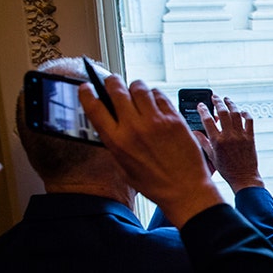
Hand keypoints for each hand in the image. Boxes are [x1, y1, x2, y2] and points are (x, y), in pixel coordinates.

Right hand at [78, 76, 221, 226]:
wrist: (185, 190)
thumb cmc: (155, 184)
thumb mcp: (124, 167)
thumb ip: (116, 143)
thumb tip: (111, 122)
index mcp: (117, 142)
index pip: (94, 108)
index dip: (87, 93)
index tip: (86, 87)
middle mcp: (134, 128)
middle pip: (117, 90)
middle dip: (112, 82)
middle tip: (113, 82)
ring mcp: (155, 122)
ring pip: (139, 87)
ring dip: (135, 86)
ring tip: (136, 92)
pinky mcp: (174, 119)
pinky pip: (160, 96)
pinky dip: (154, 95)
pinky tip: (155, 102)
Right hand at [197, 96, 264, 191]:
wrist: (244, 177)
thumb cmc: (227, 170)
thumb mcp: (212, 157)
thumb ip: (203, 142)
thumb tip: (194, 132)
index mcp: (217, 141)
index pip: (207, 120)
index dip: (203, 110)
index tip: (201, 105)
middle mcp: (229, 136)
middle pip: (223, 112)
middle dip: (217, 102)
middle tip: (214, 97)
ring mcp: (241, 136)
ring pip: (236, 113)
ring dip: (231, 104)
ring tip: (226, 99)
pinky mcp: (250, 137)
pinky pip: (249, 121)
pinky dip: (245, 113)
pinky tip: (242, 111)